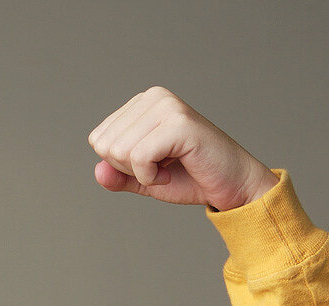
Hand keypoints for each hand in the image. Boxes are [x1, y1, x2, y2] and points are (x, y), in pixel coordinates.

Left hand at [88, 87, 278, 210]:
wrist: (231, 185)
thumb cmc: (191, 178)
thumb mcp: (143, 179)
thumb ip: (118, 175)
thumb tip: (98, 170)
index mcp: (142, 104)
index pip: (99, 139)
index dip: (120, 164)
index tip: (152, 163)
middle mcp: (154, 97)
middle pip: (105, 145)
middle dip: (128, 169)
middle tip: (161, 166)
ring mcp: (167, 106)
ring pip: (119, 151)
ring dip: (142, 173)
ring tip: (170, 166)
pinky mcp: (179, 123)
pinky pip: (138, 158)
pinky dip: (152, 177)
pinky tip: (173, 169)